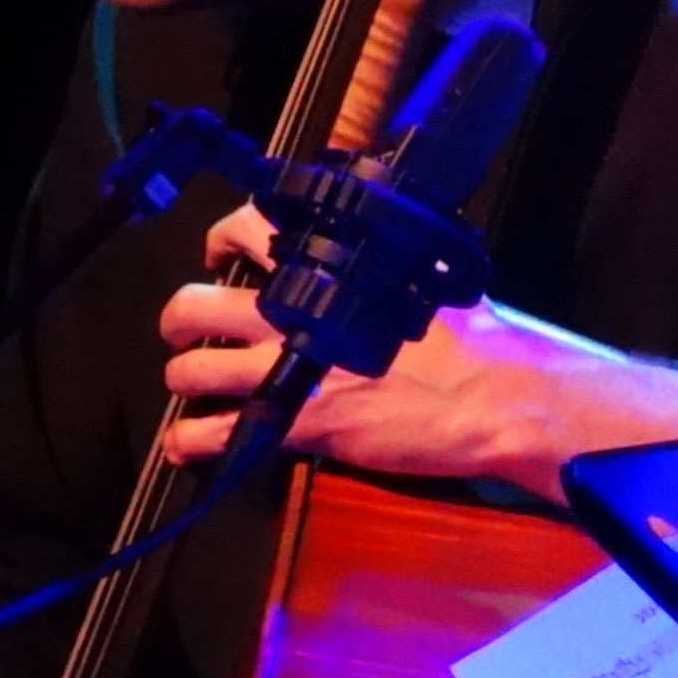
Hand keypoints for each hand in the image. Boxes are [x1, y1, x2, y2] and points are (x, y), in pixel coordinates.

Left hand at [152, 203, 677, 494]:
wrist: (498, 395)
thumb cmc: (482, 337)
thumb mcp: (433, 277)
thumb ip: (392, 270)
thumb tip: (390, 259)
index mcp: (331, 269)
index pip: (250, 230)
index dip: (223, 238)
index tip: (223, 251)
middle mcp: (297, 315)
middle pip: (197, 305)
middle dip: (180, 316)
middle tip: (187, 325)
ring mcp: (290, 372)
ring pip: (191, 371)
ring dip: (182, 378)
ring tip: (189, 385)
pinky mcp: (299, 425)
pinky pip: (217, 436)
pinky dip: (192, 443)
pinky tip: (188, 446)